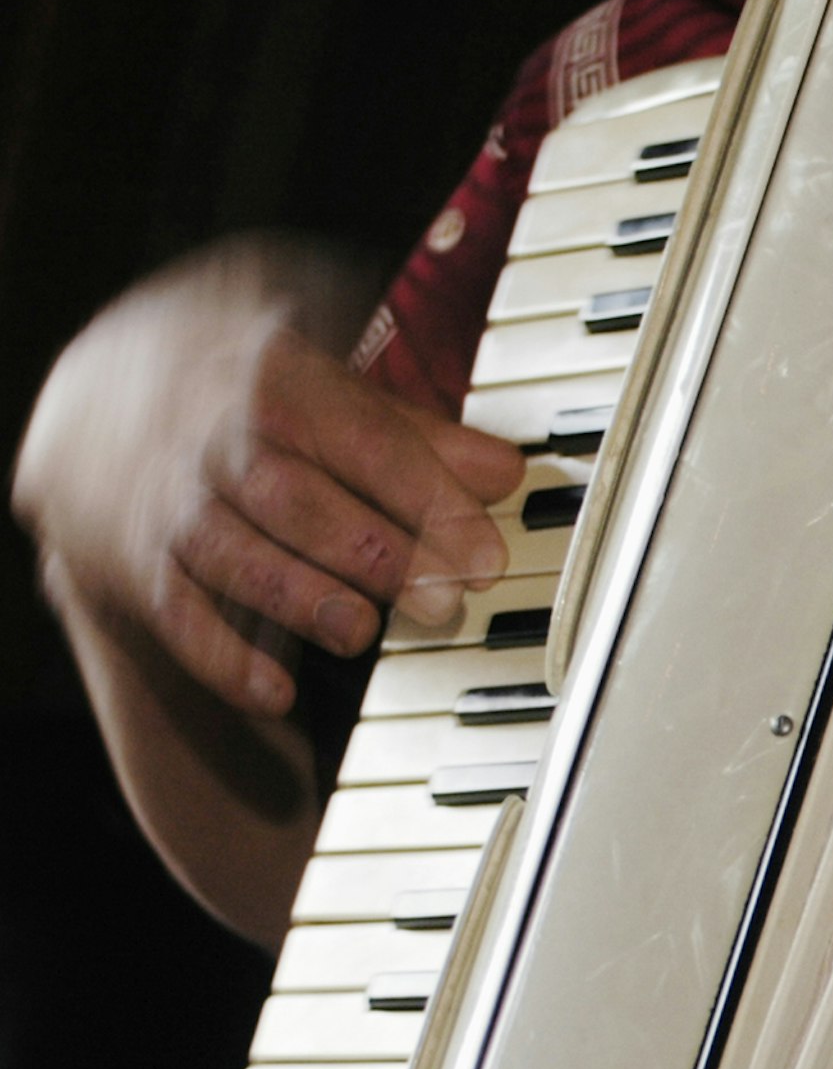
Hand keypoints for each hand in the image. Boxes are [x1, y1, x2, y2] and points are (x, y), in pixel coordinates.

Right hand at [13, 238, 518, 717]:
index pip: (358, 436)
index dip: (426, 497)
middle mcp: (208, 431)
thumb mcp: (320, 383)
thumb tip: (505, 473)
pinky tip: (275, 694)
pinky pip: (173, 612)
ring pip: (230, 551)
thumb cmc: (238, 391)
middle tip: (441, 600)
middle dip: (371, 551)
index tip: (485, 555)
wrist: (90, 393)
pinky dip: (221, 658)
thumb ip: (413, 433)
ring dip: (299, 597)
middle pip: (293, 495)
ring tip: (360, 631)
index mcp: (271, 373)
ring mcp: (163, 496)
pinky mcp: (129, 555)